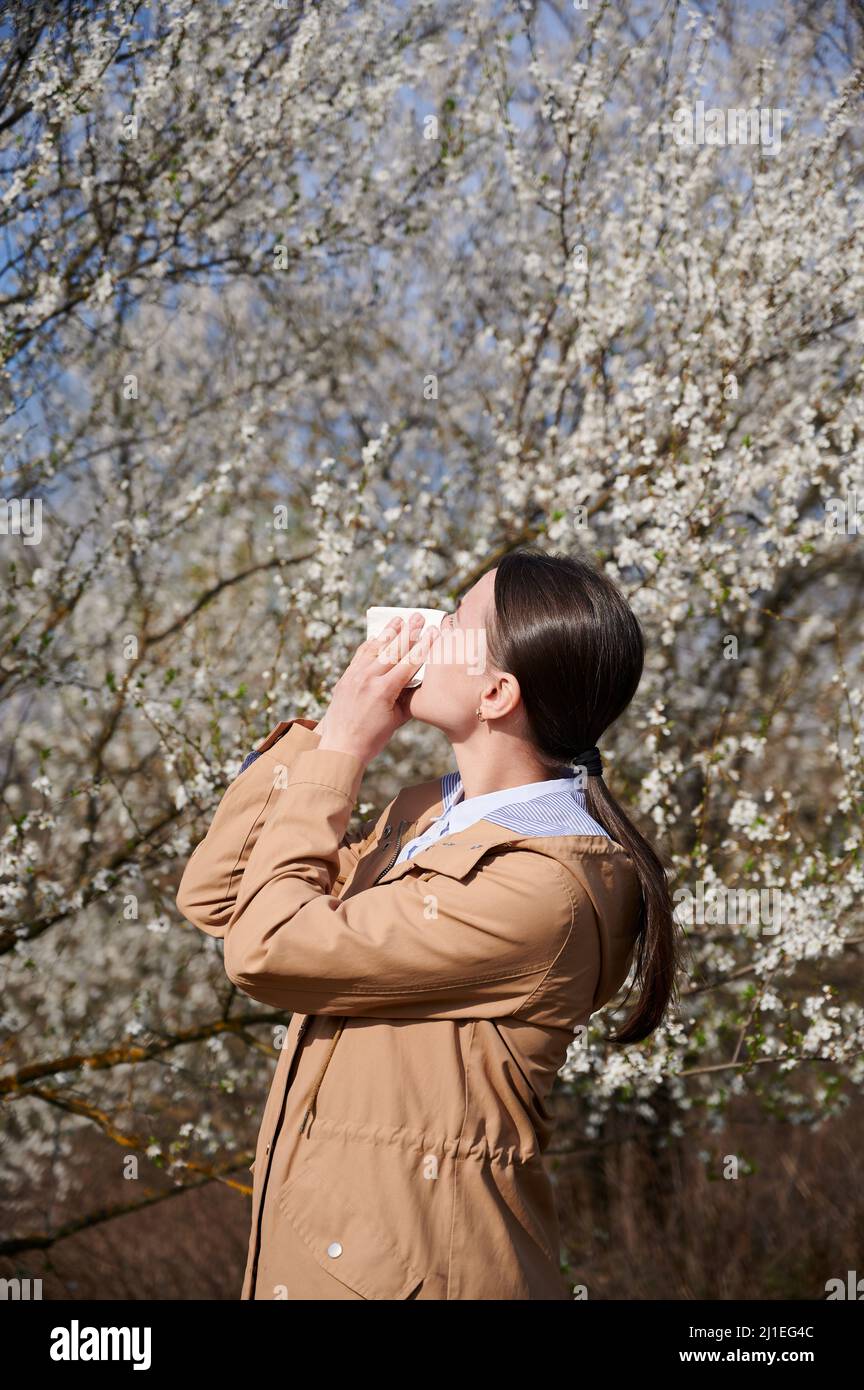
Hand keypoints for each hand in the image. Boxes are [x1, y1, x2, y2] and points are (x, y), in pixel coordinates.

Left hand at [314, 613, 441, 764]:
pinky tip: (378, 637)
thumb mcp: (396, 720)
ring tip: (399, 619)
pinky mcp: (345, 677)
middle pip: (392, 650)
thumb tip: (420, 682)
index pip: (408, 662)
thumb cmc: (372, 739)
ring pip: (374, 649)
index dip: (422, 646)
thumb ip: (409, 698)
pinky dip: (370, 644)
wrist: (340, 746)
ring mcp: (354, 676)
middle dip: (407, 632)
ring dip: (388, 633)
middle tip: (418, 616)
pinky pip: (360, 656)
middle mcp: (367, 678)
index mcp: (384, 690)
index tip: (432, 631)